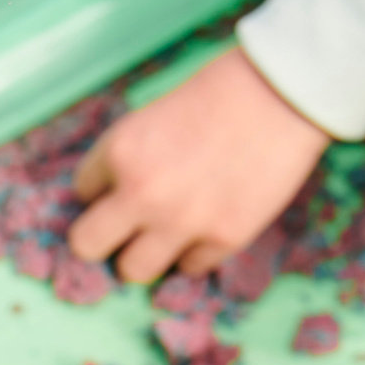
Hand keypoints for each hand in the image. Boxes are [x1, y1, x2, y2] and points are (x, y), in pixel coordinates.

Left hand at [66, 47, 332, 283]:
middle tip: (124, 229)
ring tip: (166, 234)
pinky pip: (188, 267)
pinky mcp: (223, 238)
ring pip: (133, 270)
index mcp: (120, 152)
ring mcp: (182, 221)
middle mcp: (142, 192)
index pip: (81, 193)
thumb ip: (126, 159)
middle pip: (87, 245)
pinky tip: (208, 224)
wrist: (283, 93)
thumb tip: (107, 201)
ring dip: (144, 254)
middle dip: (102, 238)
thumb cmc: (220, 93)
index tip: (123, 186)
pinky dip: (194, 251)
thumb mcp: (151, 117)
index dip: (103, 191)